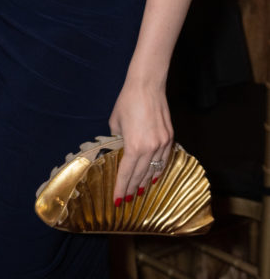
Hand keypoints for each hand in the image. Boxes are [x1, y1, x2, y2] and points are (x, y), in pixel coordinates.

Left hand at [108, 79, 172, 203]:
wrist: (147, 86)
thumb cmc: (127, 101)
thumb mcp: (116, 122)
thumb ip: (118, 139)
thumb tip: (121, 148)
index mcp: (133, 146)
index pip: (126, 173)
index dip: (121, 187)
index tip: (118, 200)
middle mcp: (149, 148)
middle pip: (140, 175)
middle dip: (133, 188)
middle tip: (127, 200)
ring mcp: (162, 144)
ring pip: (154, 170)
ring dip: (146, 182)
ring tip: (140, 193)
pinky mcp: (169, 138)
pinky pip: (164, 159)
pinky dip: (159, 170)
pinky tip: (154, 176)